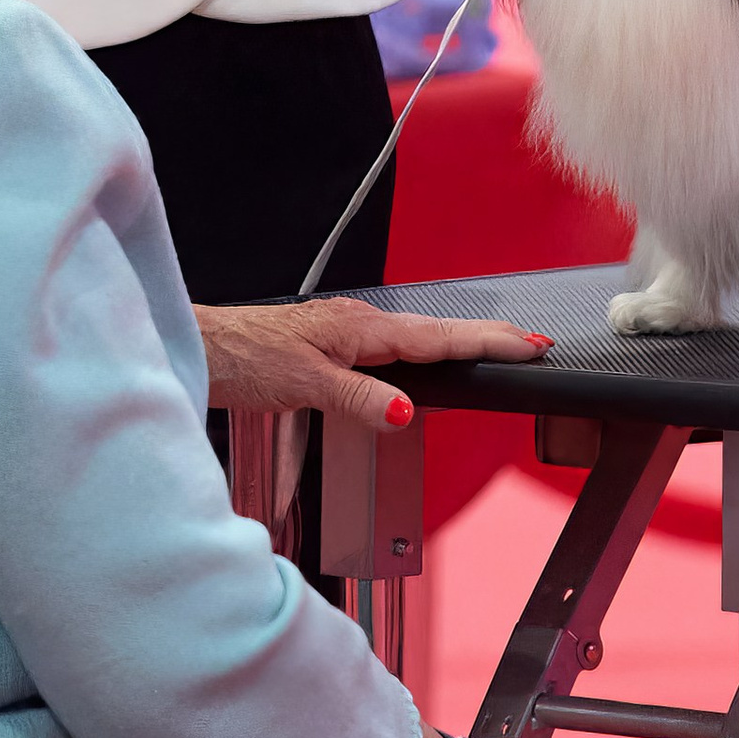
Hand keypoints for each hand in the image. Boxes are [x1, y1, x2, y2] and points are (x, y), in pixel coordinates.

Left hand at [196, 297, 551, 431]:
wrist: (206, 346)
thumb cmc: (245, 358)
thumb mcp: (305, 384)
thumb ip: (361, 398)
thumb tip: (409, 412)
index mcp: (361, 330)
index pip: (439, 338)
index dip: (487, 343)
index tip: (530, 344)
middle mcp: (360, 325)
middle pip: (438, 331)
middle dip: (487, 336)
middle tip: (533, 344)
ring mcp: (348, 332)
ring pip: (418, 336)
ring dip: (460, 341)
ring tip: (496, 348)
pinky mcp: (335, 343)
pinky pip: (396, 345)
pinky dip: (427, 350)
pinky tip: (429, 361)